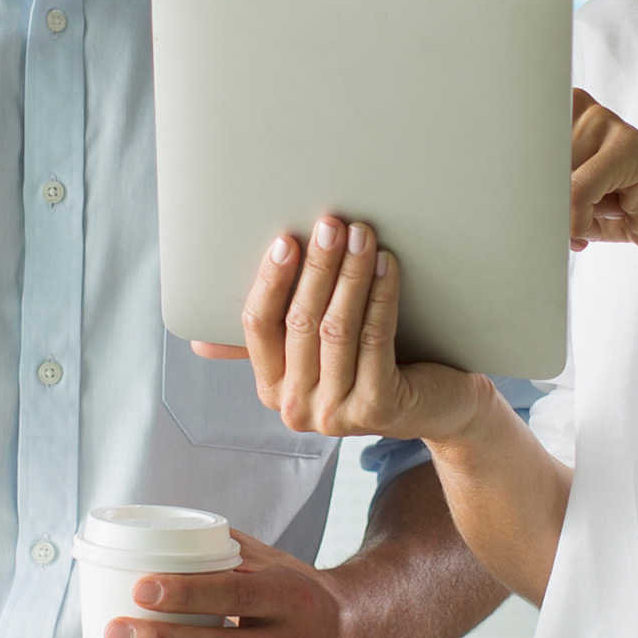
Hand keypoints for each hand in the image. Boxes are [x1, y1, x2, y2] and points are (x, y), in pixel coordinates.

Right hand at [228, 217, 494, 443]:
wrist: (439, 404)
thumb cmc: (376, 365)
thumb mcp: (319, 352)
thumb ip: (274, 339)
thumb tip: (199, 341)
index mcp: (272, 388)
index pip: (257, 327)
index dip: (270, 281)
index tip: (286, 240)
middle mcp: (297, 408)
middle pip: (299, 322)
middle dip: (316, 267)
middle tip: (331, 225)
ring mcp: (336, 413)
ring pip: (336, 328)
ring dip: (349, 274)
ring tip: (361, 234)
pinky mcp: (376, 407)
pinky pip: (374, 338)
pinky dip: (379, 296)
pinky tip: (386, 265)